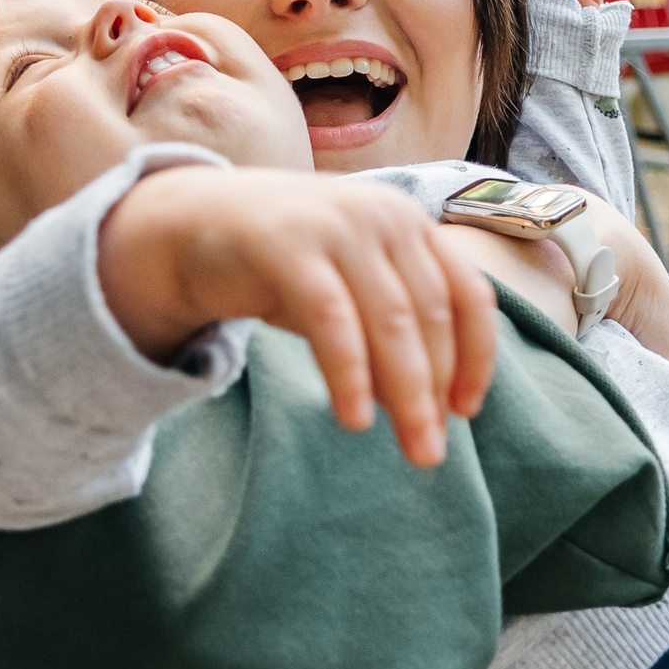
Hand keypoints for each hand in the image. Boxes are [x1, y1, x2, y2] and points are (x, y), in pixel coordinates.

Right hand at [98, 165, 495, 466]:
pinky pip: (332, 319)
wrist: (191, 222)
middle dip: (435, 390)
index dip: (476, 356)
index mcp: (409, 223)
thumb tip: (420, 404)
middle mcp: (383, 216)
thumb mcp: (348, 292)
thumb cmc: (282, 264)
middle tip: (431, 452)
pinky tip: (354, 418)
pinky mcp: (288, 245)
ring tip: (412, 446)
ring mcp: (337, 225)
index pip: (467, 294)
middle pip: (429, 315)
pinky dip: (349, 372)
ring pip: (390, 320)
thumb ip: (386, 337)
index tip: (465, 411)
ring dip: (406, 392)